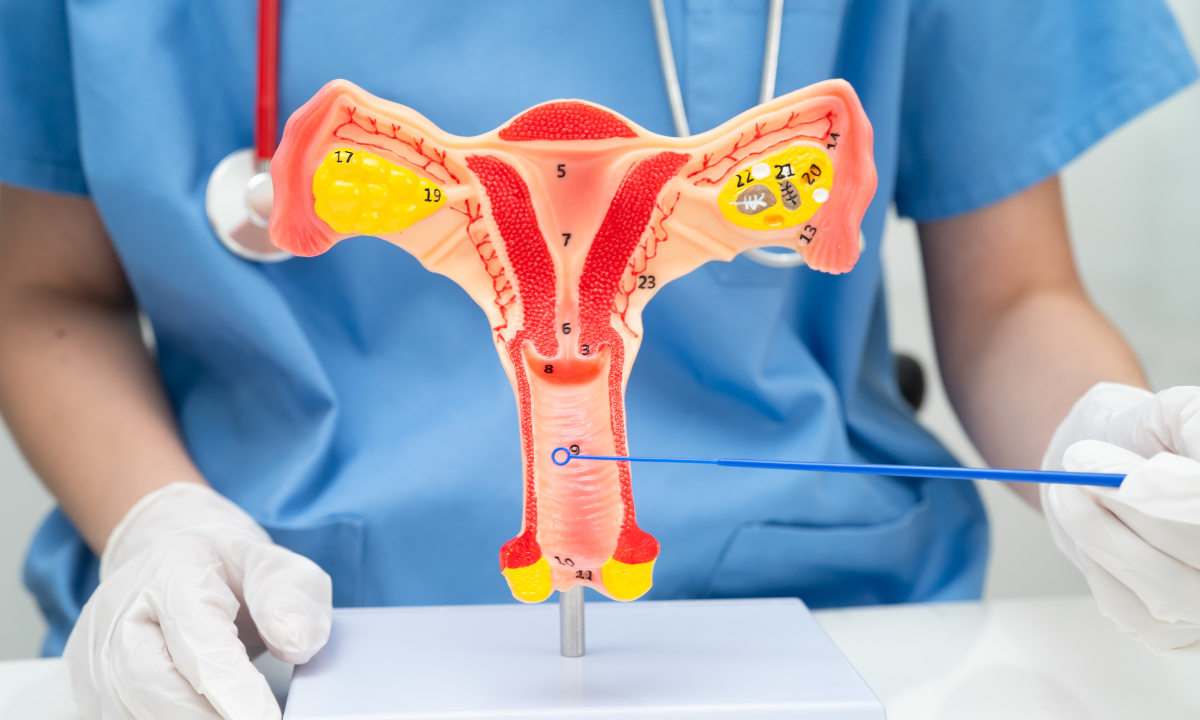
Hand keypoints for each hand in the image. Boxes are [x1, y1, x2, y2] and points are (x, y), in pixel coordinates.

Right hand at [65, 483, 332, 718]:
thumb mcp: (275, 565)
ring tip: (242, 714)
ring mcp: (95, 662)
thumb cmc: (225, 572)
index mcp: (170, 575)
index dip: (233, 688)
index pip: (197, 639)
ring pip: (134, 712)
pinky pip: (127, 719)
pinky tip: (214, 716)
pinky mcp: (93, 697)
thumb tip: (296, 643)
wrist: (168, 570)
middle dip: (208, 718)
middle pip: (152, 685)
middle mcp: (118, 619)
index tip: (267, 719)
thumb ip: (292, 597)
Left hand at [1041, 382, 1199, 654]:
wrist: (1107, 465)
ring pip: (1164, 591)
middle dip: (1128, 510)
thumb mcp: (1171, 413)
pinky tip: (1095, 537)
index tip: (1131, 477)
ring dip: (1101, 537)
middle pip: (1196, 551)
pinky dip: (1099, 570)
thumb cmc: (1146, 437)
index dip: (1176, 497)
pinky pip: (1134, 614)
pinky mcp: (1179, 634)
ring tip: (1073, 494)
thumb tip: (1156, 477)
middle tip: (1081, 470)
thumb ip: (1190, 425)